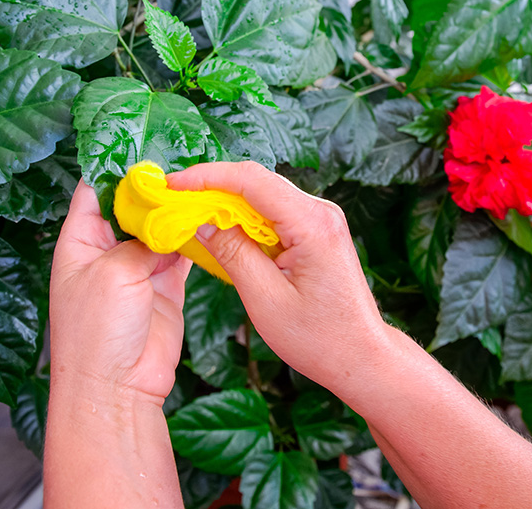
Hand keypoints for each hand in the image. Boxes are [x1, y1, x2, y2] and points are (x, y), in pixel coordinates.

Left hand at [49, 181, 191, 401]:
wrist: (119, 386)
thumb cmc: (97, 331)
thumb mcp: (112, 272)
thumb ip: (141, 238)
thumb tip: (167, 216)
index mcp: (79, 241)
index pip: (94, 190)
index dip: (116, 167)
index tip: (144, 143)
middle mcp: (106, 251)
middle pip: (133, 206)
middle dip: (156, 187)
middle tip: (185, 161)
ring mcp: (137, 268)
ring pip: (161, 227)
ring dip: (179, 211)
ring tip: (203, 184)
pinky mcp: (164, 285)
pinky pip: (182, 252)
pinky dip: (196, 237)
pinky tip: (211, 218)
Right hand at [166, 162, 391, 395]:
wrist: (360, 355)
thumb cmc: (320, 337)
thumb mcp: (265, 299)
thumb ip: (233, 254)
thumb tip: (203, 222)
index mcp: (312, 223)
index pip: (252, 179)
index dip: (206, 176)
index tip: (171, 184)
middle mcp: (320, 212)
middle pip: (257, 182)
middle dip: (210, 187)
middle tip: (171, 200)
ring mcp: (320, 220)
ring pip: (263, 196)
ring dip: (225, 203)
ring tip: (187, 214)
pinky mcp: (316, 232)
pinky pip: (273, 213)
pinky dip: (243, 218)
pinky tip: (219, 232)